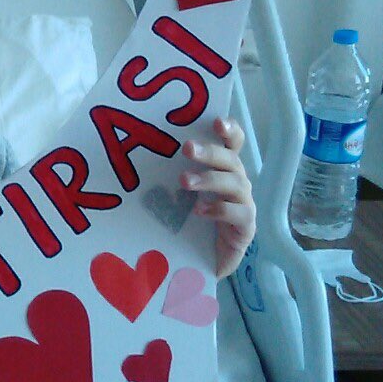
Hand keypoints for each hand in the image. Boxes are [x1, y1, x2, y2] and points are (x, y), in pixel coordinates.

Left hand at [180, 117, 255, 280]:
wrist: (200, 261)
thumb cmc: (186, 221)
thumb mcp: (175, 194)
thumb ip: (169, 174)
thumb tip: (136, 151)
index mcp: (222, 169)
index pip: (232, 143)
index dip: (229, 130)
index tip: (215, 120)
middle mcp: (236, 183)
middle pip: (231, 160)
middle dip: (210, 152)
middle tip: (187, 148)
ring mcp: (244, 205)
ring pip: (235, 184)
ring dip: (210, 179)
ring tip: (185, 180)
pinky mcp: (245, 228)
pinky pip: (239, 214)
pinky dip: (219, 209)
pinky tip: (200, 210)